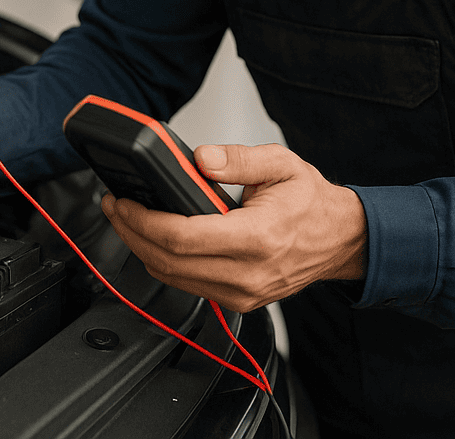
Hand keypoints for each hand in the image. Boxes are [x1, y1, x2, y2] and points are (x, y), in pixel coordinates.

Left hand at [100, 143, 366, 312]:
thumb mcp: (281, 163)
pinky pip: (188, 285)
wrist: (341, 239)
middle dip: (131, 232)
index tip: (124, 201)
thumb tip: (201, 156)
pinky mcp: (238, 299)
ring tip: (126, 218)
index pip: (183, 237)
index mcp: (257, 237)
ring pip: (173, 278)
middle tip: (114, 205)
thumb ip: (239, 159)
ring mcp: (242, 292)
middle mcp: (247, 273)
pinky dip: (163, 262)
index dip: (143, 220)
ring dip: (141, 249)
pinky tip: (153, 238)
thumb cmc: (312, 203)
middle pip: (168, 261)